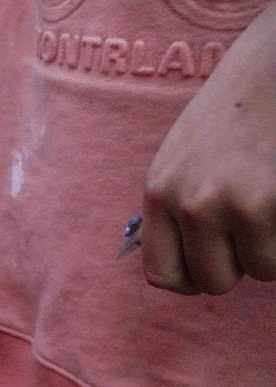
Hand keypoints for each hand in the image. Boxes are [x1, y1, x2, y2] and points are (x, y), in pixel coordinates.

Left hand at [141, 5, 275, 294]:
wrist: (275, 68)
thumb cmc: (235, 113)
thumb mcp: (182, 159)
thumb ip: (174, 209)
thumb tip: (175, 273)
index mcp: (159, 194)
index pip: (163, 275)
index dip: (193, 277)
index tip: (213, 263)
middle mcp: (192, 204)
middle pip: (215, 281)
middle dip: (238, 261)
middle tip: (253, 223)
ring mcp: (238, 205)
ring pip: (261, 268)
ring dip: (273, 244)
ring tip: (271, 197)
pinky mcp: (274, 204)